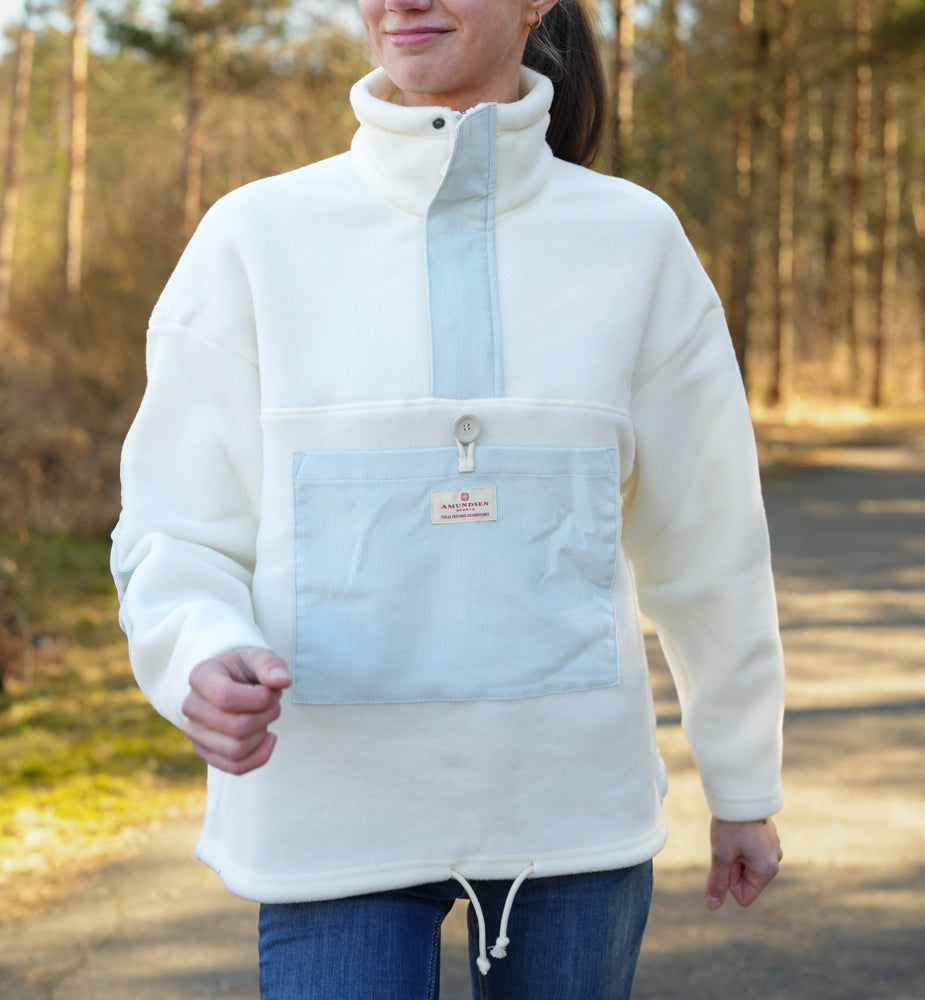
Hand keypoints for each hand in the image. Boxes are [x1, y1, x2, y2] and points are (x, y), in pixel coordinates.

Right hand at [182, 647, 290, 774]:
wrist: (230, 682)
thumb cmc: (244, 669)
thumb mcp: (258, 657)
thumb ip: (271, 665)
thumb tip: (282, 681)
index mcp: (201, 677)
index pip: (227, 697)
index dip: (259, 699)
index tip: (271, 691)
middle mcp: (191, 706)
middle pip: (237, 726)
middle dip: (267, 715)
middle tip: (273, 701)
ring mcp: (195, 732)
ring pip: (237, 750)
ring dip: (263, 733)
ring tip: (267, 716)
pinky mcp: (205, 752)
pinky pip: (236, 767)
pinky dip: (260, 756)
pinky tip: (269, 738)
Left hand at [704, 816, 781, 910]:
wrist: (741, 792)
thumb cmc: (731, 824)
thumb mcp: (720, 855)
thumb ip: (718, 882)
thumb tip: (712, 906)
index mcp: (767, 870)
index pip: (744, 896)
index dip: (729, 882)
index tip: (727, 860)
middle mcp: (774, 861)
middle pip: (746, 881)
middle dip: (732, 867)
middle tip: (728, 846)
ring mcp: (773, 848)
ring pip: (747, 865)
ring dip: (735, 855)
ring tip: (733, 836)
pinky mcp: (767, 838)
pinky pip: (750, 852)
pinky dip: (740, 845)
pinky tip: (738, 830)